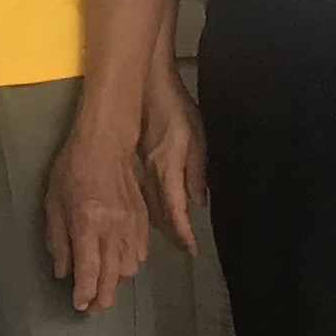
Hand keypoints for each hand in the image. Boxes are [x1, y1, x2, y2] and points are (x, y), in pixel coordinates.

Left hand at [44, 123, 151, 314]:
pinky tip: (120, 266)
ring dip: (117, 282)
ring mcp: (132, 225)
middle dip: (104, 298)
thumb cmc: (71, 170)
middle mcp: (113, 229)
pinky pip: (141, 252)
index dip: (85, 293)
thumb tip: (62, 272)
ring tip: (104, 287)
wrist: (105, 144)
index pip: (89, 270)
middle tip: (93, 309)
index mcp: (87, 223)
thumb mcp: (53, 204)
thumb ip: (58, 240)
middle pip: (113, 276)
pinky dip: (130, 265)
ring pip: (130, 268)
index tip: (79, 306)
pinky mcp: (144, 220)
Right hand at [140, 57, 206, 249]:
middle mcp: (152, 174)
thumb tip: (199, 200)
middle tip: (183, 248)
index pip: (175, 211)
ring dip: (159, 224)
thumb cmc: (174, 107)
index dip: (183, 233)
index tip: (191, 250)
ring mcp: (141, 167)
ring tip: (170, 236)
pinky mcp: (137, 159)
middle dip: (171, 234)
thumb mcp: (195, 136)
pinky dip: (150, 208)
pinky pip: (142, 193)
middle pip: (159, 214)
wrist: (144, 85)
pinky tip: (154, 211)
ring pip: (148, 205)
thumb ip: (197, 170)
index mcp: (167, 169)